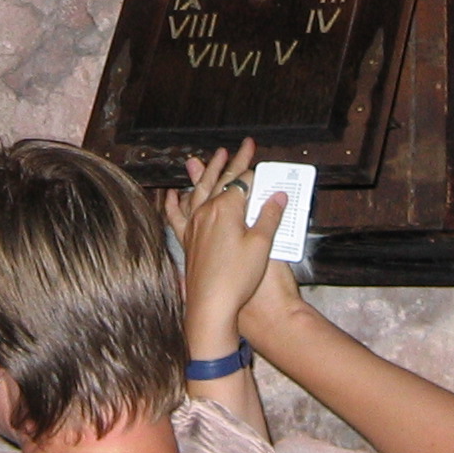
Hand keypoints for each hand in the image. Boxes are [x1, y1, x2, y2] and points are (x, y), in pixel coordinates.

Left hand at [161, 138, 291, 358]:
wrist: (211, 306)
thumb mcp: (261, 246)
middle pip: (222, 181)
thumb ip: (269, 217)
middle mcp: (206, 213)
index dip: (253, 169)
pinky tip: (174, 194)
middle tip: (244, 146)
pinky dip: (175, 202)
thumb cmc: (237, 278)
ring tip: (209, 157)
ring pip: (198, 191)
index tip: (258, 155)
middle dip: (234, 162)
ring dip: (206, 173)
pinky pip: (177, 215)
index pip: (242, 182)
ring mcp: (193, 226)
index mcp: (226, 210)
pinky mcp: (187, 241)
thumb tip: (278, 195)